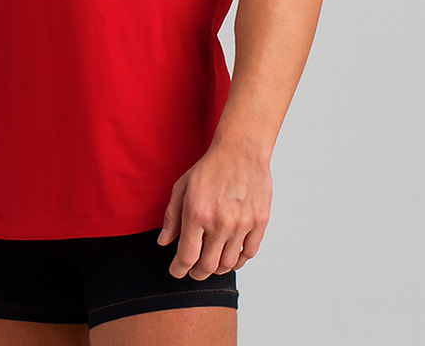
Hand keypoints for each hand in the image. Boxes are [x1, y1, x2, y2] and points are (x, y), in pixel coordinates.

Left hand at [157, 141, 271, 278]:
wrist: (241, 151)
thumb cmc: (211, 167)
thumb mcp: (182, 187)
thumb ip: (172, 217)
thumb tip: (164, 241)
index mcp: (197, 214)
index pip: (187, 256)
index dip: (179, 270)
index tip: (177, 271)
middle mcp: (220, 222)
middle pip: (208, 266)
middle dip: (197, 274)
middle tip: (194, 271)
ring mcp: (242, 223)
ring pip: (229, 263)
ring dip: (218, 269)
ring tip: (213, 263)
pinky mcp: (259, 222)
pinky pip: (249, 252)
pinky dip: (239, 260)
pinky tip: (232, 255)